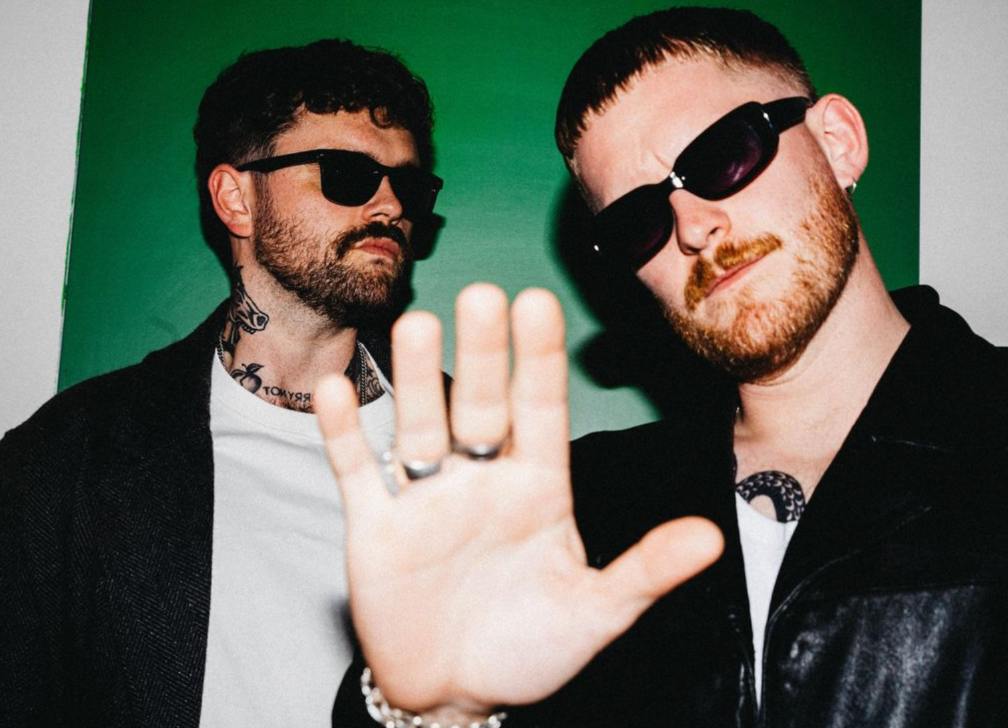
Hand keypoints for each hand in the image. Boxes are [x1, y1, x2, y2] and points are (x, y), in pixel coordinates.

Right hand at [315, 284, 722, 717]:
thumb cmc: (530, 649)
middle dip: (480, 356)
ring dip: (415, 380)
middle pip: (479, 406)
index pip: (540, 411)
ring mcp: (426, 500)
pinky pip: (357, 473)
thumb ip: (645, 572)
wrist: (455, 696)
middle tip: (480, 295)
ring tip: (416, 325)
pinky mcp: (376, 528)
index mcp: (537, 489)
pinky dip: (344, 435)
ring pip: (419, 426)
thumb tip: (713, 539)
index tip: (537, 303)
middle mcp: (481, 480)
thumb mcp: (594, 614)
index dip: (538, 360)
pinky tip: (336, 391)